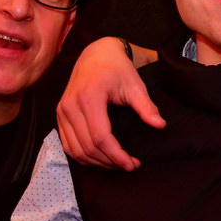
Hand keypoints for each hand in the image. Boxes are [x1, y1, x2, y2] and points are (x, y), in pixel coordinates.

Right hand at [57, 37, 164, 169]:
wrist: (97, 54)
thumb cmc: (117, 68)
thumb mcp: (135, 85)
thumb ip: (146, 106)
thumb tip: (160, 125)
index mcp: (89, 98)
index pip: (100, 137)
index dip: (116, 155)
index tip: (132, 164)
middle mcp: (70, 106)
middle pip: (87, 147)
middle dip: (109, 162)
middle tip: (129, 166)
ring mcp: (62, 111)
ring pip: (75, 149)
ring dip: (96, 162)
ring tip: (117, 164)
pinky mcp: (60, 115)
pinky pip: (68, 143)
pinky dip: (83, 155)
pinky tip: (100, 158)